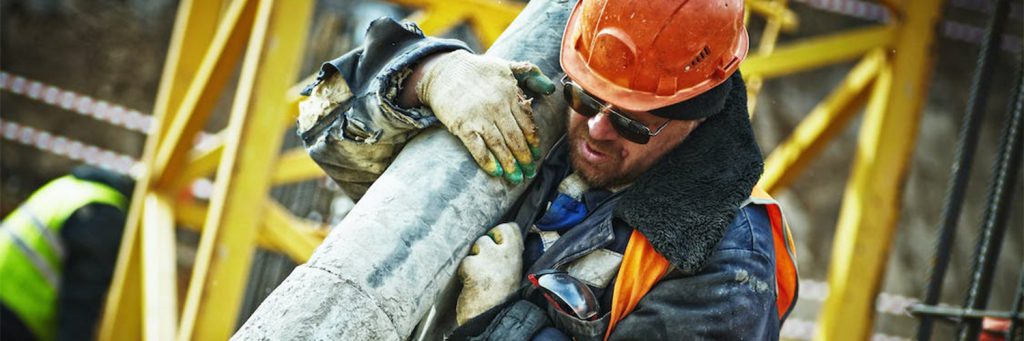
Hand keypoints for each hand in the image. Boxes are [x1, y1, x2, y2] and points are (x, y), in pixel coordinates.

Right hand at [416, 50, 554, 183]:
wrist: (444, 70)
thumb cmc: (478, 70)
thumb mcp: (506, 65)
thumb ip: (531, 74)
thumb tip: (551, 88)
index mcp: (510, 93)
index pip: (527, 123)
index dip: (533, 142)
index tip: (536, 155)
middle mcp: (497, 106)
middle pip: (515, 138)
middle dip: (524, 158)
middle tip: (529, 173)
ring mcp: (479, 117)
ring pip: (499, 145)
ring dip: (510, 164)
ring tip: (516, 178)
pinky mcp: (462, 125)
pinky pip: (477, 147)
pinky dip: (487, 161)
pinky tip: (496, 172)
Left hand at [456, 222, 524, 324]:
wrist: (492, 319)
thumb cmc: (501, 300)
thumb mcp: (513, 275)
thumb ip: (507, 258)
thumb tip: (498, 242)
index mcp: (516, 257)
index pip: (510, 228)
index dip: (500, 234)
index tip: (496, 243)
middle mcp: (505, 254)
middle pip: (492, 233)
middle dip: (484, 245)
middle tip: (483, 263)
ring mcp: (489, 258)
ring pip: (477, 245)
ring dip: (473, 258)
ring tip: (477, 276)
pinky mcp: (472, 266)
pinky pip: (465, 261)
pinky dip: (464, 272)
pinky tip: (469, 284)